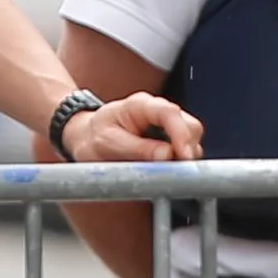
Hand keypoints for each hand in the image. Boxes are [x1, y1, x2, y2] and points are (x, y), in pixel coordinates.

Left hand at [55, 93, 204, 163]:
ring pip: (191, 137)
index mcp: (140, 105)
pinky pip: (184, 148)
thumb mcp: (108, 144)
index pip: (170, 113)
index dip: (182, 135)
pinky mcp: (168, 138)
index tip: (184, 157)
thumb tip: (168, 155)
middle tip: (179, 171)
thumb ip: (138, 149)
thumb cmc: (93, 139)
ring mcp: (165, 124)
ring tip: (170, 172)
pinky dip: (182, 160)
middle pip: (189, 124)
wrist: (86, 137)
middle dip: (189, 148)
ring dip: (186, 156)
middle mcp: (157, 110)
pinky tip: (169, 170)